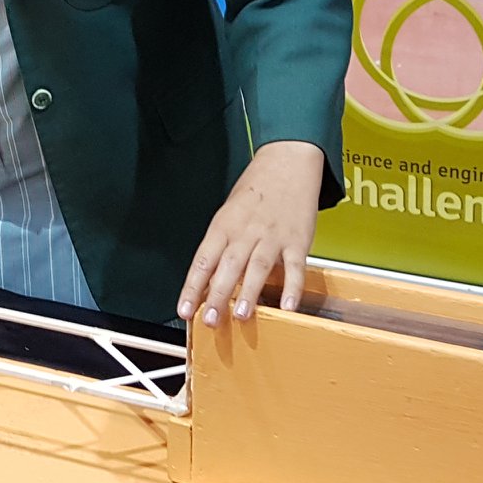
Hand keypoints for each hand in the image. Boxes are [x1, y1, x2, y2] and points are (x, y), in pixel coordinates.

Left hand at [177, 141, 325, 327]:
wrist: (287, 162)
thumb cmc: (255, 190)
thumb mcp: (229, 213)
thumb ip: (221, 246)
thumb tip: (208, 282)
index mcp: (224, 225)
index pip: (203, 259)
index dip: (192, 287)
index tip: (184, 310)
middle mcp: (246, 231)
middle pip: (228, 266)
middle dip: (217, 295)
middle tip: (210, 321)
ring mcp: (273, 236)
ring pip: (258, 267)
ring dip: (249, 293)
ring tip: (242, 316)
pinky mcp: (298, 240)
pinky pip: (295, 267)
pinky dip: (292, 288)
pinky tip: (288, 307)